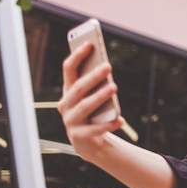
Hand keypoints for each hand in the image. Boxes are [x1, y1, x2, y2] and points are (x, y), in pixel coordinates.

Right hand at [58, 42, 122, 161]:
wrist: (88, 143)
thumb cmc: (93, 112)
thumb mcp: (93, 96)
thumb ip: (97, 83)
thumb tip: (105, 65)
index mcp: (68, 90)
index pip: (68, 69)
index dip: (77, 56)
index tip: (90, 44)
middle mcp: (65, 104)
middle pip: (78, 88)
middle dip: (92, 76)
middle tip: (108, 66)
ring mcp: (70, 121)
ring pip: (84, 107)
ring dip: (99, 96)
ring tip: (114, 88)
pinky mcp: (78, 136)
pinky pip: (95, 129)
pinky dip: (108, 124)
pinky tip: (120, 120)